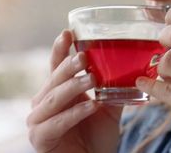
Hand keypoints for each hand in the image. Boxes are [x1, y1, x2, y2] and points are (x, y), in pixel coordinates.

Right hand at [27, 30, 122, 152]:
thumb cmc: (96, 137)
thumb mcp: (107, 109)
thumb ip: (113, 90)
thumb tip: (132, 68)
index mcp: (58, 91)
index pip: (56, 66)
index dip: (60, 49)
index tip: (68, 32)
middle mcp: (44, 102)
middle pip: (55, 79)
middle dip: (69, 66)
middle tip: (84, 56)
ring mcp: (38, 120)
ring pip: (55, 98)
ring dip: (73, 87)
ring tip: (92, 78)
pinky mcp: (40, 138)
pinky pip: (57, 122)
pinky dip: (75, 113)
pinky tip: (92, 106)